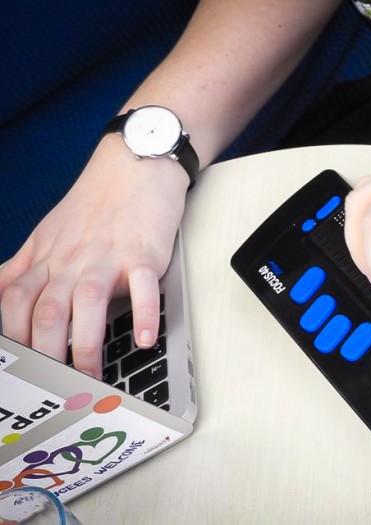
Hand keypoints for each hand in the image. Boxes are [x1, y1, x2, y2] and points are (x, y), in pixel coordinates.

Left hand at [0, 139, 188, 377]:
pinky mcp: (144, 253)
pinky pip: (144, 286)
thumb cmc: (94, 204)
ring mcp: (108, 256)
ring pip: (89, 303)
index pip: (13, 304)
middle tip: (58, 389)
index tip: (20, 372)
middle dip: (48, 355)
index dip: (12, 340)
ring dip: (88, 344)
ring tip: (93, 376)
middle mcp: (71, 260)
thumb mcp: (45, 235)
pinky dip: (144, 314)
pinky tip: (144, 338)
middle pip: (47, 311)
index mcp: (45, 259)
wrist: (134, 165)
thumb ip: (21, 270)